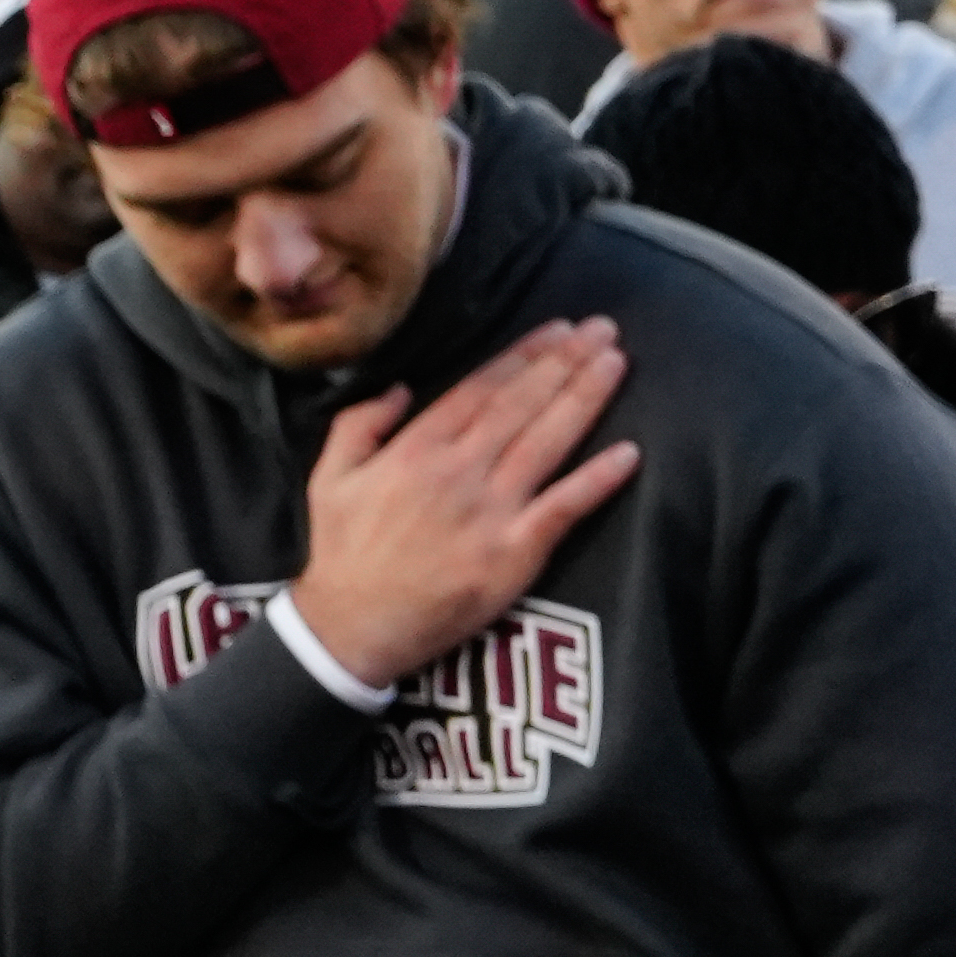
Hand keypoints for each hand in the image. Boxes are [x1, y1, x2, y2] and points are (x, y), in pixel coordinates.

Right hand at [285, 319, 636, 689]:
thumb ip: (358, 425)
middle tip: (603, 329)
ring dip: (585, 399)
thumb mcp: (327, 478)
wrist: (351, 627)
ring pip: (547, 443)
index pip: (480, 389)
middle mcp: (458, 472)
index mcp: (415, 450)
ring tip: (615, 363)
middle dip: (565, 363)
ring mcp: (491, 512)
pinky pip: (564, 508)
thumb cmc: (342, 553)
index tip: (558, 330)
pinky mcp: (515, 553)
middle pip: (522, 406)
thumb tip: (401, 388)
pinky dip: (596, 480)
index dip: (524, 356)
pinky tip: (628, 453)